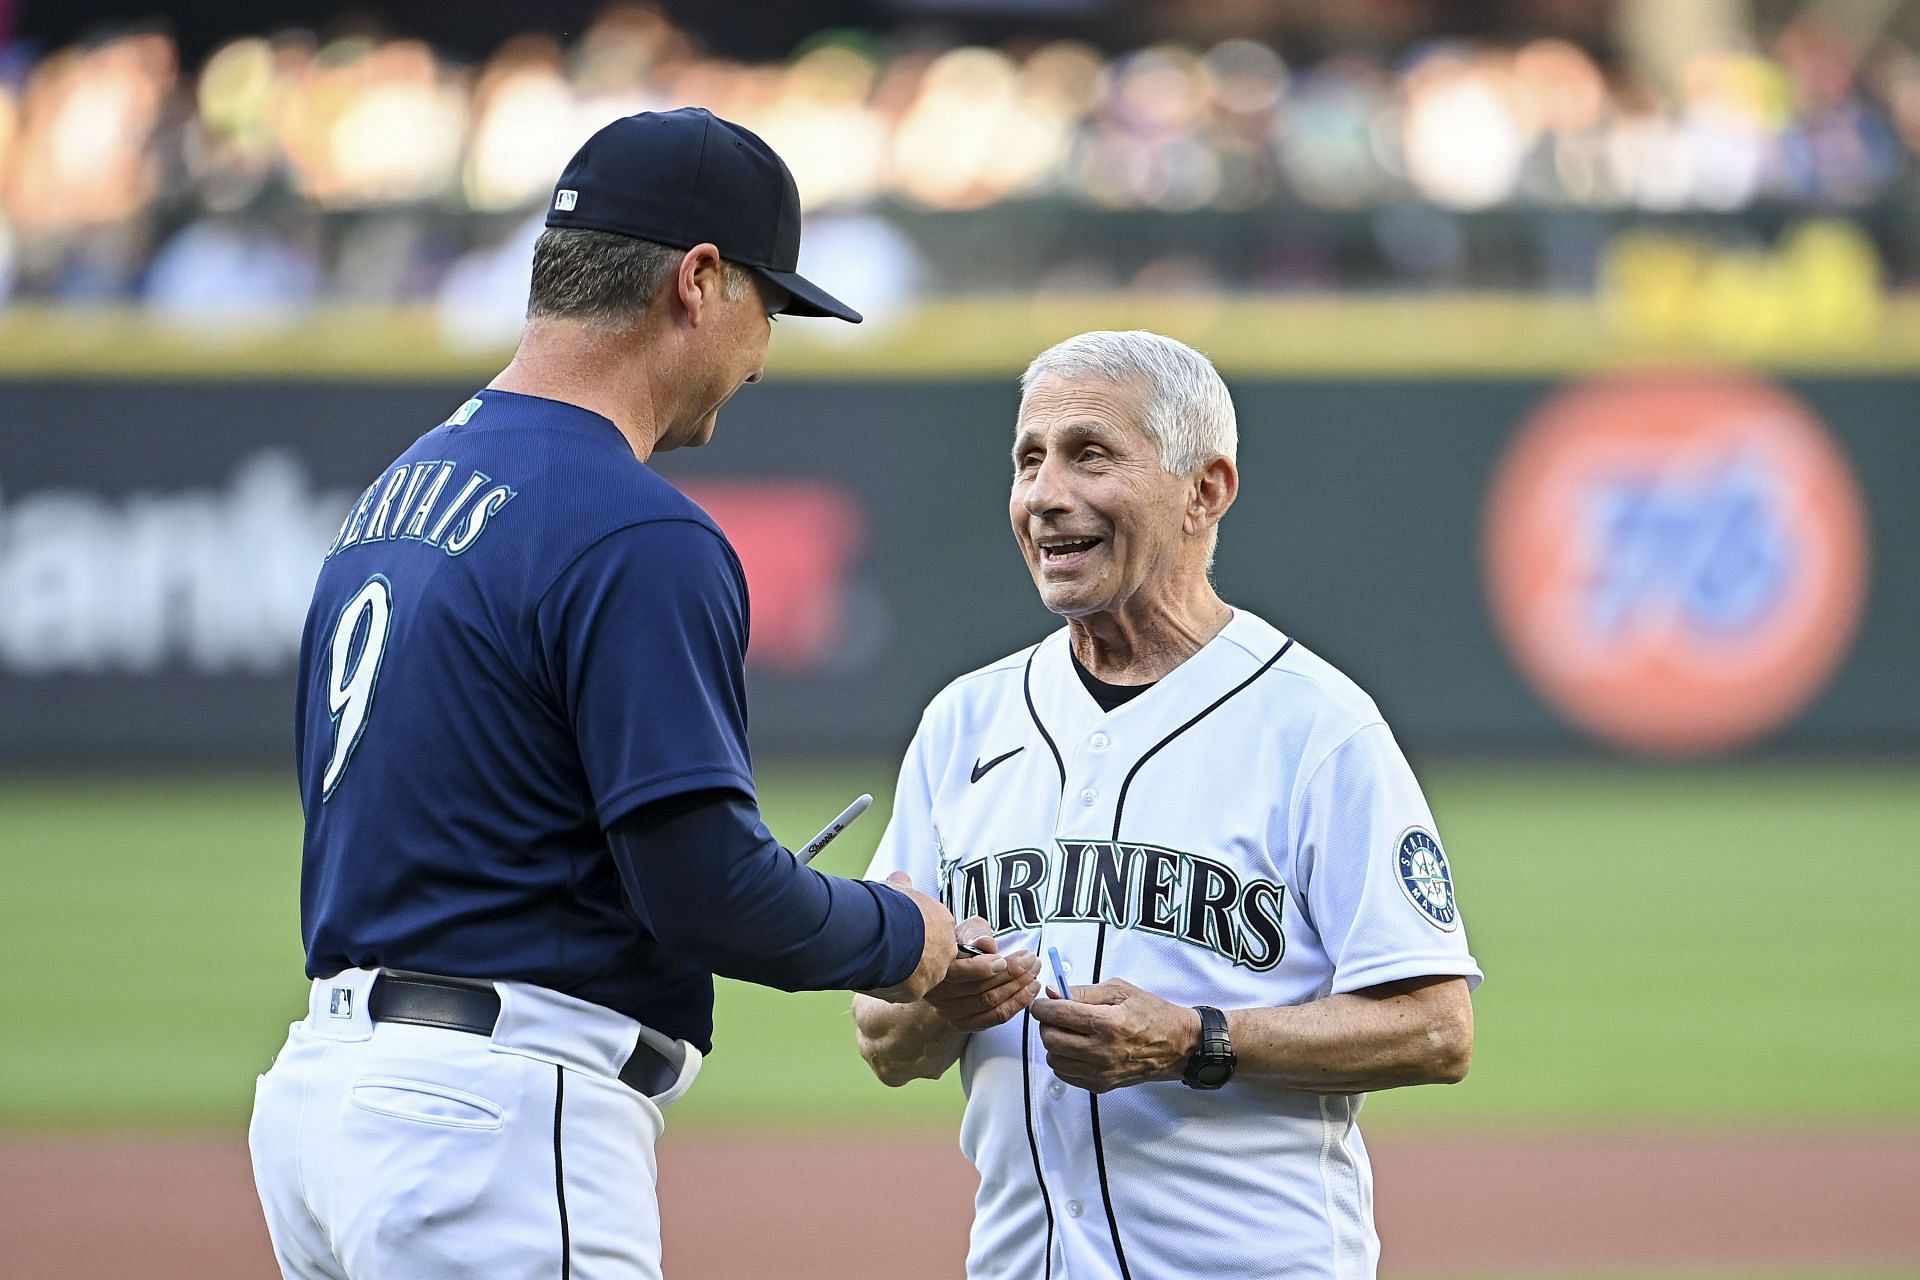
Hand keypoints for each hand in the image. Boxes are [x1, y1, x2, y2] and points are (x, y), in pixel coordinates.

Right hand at [861, 873, 957, 1003]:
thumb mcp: (897, 889)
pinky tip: (876, 973)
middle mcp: (943, 948)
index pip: (935, 933)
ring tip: (880, 961)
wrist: (881, 929)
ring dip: (902, 971)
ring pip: (918, 976)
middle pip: (931, 956)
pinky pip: (903, 990)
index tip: (903, 932)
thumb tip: (900, 877)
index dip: (918, 934)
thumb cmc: (889, 906)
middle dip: (913, 955)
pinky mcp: (917, 990)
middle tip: (891, 949)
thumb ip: (902, 887)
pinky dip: (890, 984)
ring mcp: (933, 971)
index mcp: (941, 922)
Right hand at [923, 920, 1042, 1032]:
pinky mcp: (965, 1023)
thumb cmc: (960, 942)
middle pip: (981, 990)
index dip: (985, 967)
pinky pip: (995, 1017)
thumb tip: (988, 944)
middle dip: (1013, 974)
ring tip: (1034, 973)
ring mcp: (950, 1012)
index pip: (959, 972)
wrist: (953, 960)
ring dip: (1019, 989)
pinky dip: (1016, 1004)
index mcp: (935, 968)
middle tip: (1031, 961)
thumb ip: (976, 933)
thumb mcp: (966, 929)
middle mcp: (938, 995)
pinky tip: (1030, 991)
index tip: (1006, 958)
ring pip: (991, 1004)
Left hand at [1029, 978, 1201, 1093]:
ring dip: (1055, 1043)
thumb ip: (1083, 991)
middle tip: (1057, 1016)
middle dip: (1047, 1024)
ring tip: (1070, 1032)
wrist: (1177, 1045)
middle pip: (1050, 1038)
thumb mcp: (1120, 991)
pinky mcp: (1101, 1085)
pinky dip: (1064, 1060)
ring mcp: (1101, 1072)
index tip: (1042, 1003)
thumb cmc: (1151, 1014)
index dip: (1042, 1006)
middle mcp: (1102, 1051)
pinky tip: (1077, 1048)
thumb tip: (1053, 992)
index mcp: (1107, 1023)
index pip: (1057, 1015)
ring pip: (1054, 1059)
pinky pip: (1065, 1074)